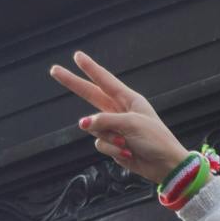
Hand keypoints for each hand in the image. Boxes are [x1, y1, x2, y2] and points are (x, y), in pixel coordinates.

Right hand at [48, 51, 191, 184]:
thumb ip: (105, 120)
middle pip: (90, 94)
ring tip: (127, 143)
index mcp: (129, 100)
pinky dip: (113, 149)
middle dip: (72, 83)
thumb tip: (83, 123)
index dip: (90, 68)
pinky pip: (101, 144)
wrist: (165, 165)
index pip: (105, 80)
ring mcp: (115, 127)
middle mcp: (120, 111)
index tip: (77, 55)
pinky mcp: (113, 144)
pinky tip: (128, 153)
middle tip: (54, 70)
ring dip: (109, 137)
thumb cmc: (155, 139)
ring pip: (94, 127)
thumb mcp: (131, 124)